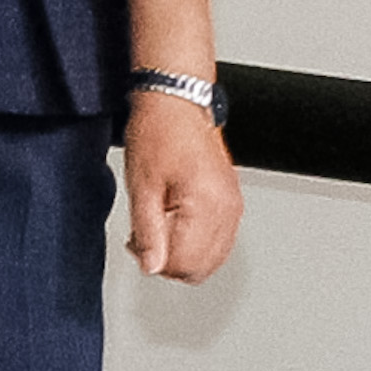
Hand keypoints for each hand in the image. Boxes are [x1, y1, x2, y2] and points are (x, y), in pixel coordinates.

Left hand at [123, 92, 241, 280]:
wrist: (176, 102)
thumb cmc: (158, 132)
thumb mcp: (142, 186)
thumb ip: (148, 232)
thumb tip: (151, 267)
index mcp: (207, 205)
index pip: (185, 264)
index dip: (156, 262)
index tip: (138, 245)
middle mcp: (227, 209)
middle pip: (202, 267)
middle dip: (170, 261)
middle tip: (145, 238)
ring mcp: (232, 205)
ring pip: (212, 258)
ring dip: (183, 253)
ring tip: (159, 226)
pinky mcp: (231, 200)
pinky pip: (218, 240)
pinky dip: (197, 241)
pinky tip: (175, 222)